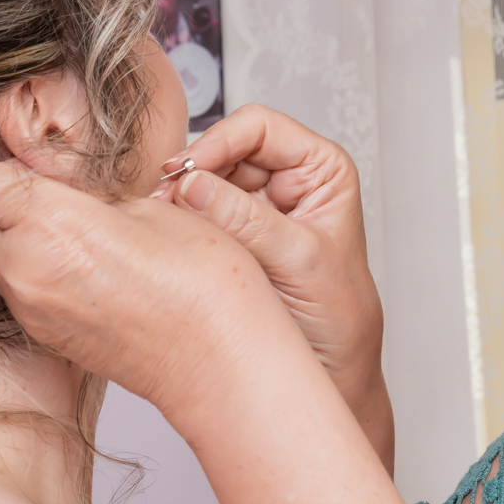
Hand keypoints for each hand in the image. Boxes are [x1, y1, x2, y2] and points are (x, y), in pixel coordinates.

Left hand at [0, 125, 304, 425]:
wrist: (221, 362)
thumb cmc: (204, 284)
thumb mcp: (150, 207)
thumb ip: (89, 195)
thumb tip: (64, 192)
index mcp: (46, 220)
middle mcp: (24, 268)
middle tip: (1, 173)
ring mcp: (32, 308)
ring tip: (50, 217)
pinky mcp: (47, 336)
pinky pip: (15, 291)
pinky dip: (24, 266)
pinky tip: (72, 258)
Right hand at [159, 105, 393, 470]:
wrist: (333, 376)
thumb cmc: (339, 323)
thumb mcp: (298, 263)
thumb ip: (246, 221)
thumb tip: (190, 183)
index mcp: (322, 171)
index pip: (260, 126)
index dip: (218, 142)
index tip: (186, 173)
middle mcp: (290, 181)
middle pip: (225, 149)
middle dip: (193, 174)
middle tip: (164, 203)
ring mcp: (259, 209)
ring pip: (205, 181)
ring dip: (181, 200)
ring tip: (166, 226)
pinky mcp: (234, 238)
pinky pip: (197, 215)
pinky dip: (180, 224)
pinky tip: (170, 241)